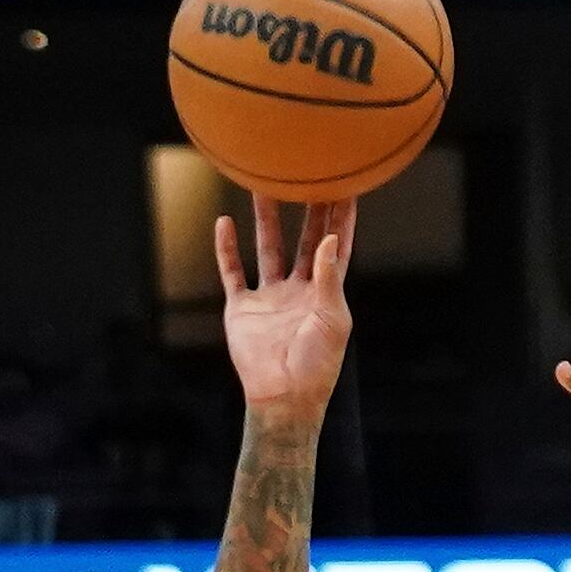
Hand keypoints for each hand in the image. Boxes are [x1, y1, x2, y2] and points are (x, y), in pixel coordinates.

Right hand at [216, 195, 356, 426]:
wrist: (283, 397)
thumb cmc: (317, 364)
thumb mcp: (332, 319)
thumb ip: (327, 277)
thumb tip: (329, 238)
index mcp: (327, 293)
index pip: (337, 246)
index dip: (342, 218)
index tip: (346, 186)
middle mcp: (300, 290)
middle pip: (303, 240)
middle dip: (306, 209)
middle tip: (306, 174)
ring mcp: (270, 297)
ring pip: (267, 249)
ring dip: (265, 219)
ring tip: (262, 187)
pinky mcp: (243, 308)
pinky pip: (233, 272)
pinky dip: (227, 249)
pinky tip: (224, 222)